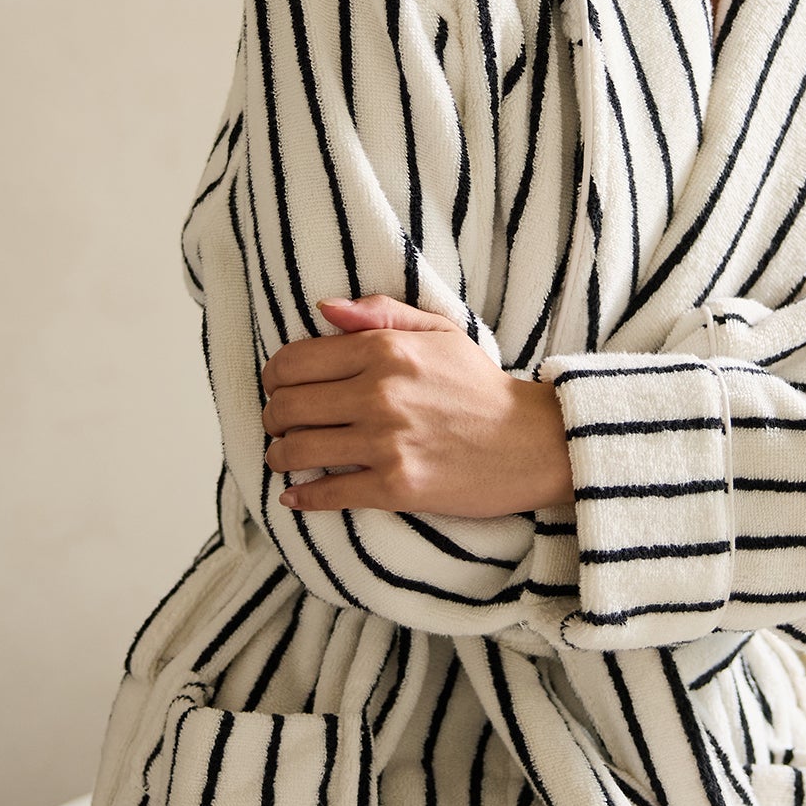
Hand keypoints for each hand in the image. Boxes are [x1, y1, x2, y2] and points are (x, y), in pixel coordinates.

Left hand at [260, 294, 575, 516]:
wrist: (533, 442)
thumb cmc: (481, 387)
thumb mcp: (440, 332)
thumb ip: (380, 313)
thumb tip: (324, 309)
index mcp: (386, 350)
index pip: (295, 361)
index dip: (274, 377)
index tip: (277, 388)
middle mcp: (380, 393)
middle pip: (288, 406)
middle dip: (273, 417)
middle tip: (278, 425)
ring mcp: (386, 442)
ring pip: (298, 450)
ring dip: (281, 455)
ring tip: (284, 456)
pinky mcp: (396, 487)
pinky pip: (328, 493)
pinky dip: (303, 496)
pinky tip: (294, 495)